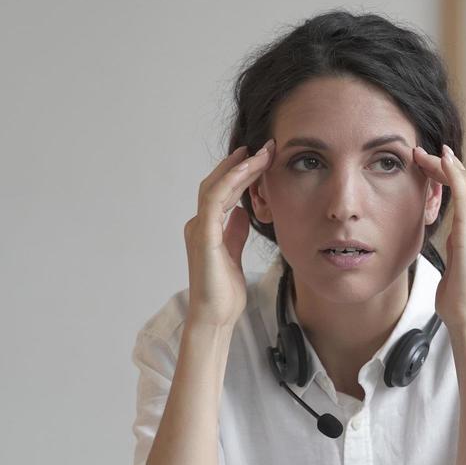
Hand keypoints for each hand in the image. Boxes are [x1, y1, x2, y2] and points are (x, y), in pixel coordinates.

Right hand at [183, 141, 274, 328]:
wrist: (215, 317)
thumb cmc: (224, 292)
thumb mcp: (234, 254)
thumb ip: (235, 232)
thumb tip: (242, 211)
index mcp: (206, 228)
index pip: (222, 191)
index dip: (241, 173)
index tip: (263, 158)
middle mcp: (199, 224)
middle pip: (217, 182)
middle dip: (241, 163)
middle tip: (266, 147)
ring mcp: (199, 229)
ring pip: (215, 186)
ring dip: (239, 167)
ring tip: (261, 153)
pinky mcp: (204, 237)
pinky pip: (215, 201)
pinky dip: (231, 182)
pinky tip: (248, 171)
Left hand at [411, 144, 465, 329]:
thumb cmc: (457, 295)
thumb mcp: (449, 264)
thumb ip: (449, 250)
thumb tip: (439, 248)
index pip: (460, 192)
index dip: (443, 175)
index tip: (423, 164)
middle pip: (463, 181)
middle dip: (442, 164)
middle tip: (420, 152)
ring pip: (464, 182)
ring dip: (445, 164)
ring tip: (428, 151)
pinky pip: (464, 195)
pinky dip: (454, 175)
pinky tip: (443, 161)